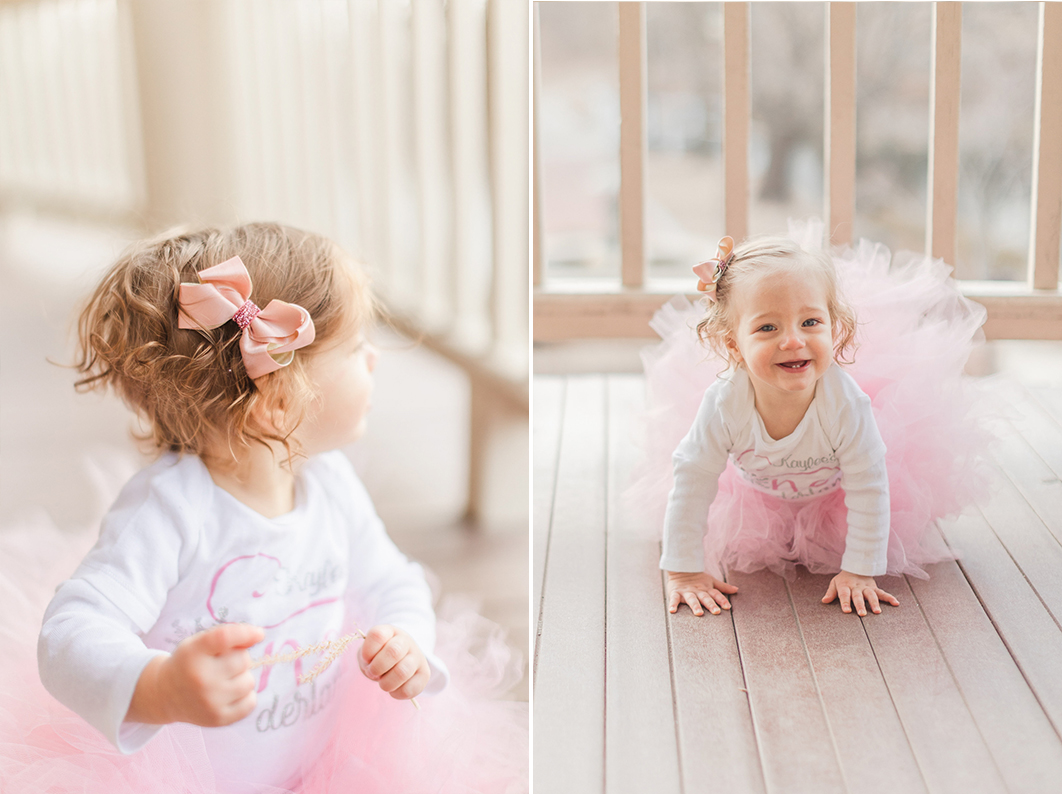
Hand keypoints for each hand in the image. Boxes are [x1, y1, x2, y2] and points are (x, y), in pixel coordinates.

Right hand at [128, 623, 263, 726]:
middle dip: (239, 658)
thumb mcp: (199, 643)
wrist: (165, 695)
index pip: (223, 638)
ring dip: (242, 677)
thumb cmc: (190, 663)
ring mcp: (210, 701)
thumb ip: (227, 635)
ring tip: (223, 680)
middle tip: (222, 664)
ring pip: (249, 681)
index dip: (245, 633)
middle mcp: (200, 678)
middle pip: (243, 659)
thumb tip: (258, 635)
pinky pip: (251, 702)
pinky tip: (228, 694)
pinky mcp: (218, 719)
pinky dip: (245, 696)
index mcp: (193, 653)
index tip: (259, 634)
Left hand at [359, 624, 430, 700]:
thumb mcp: (368, 653)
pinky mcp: (424, 674)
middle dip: (377, 668)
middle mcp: (406, 641)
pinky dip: (396, 693)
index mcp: (390, 631)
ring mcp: (418, 657)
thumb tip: (375, 673)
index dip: (367, 651)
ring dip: (386, 683)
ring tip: (383, 683)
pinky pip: (409, 689)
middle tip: (373, 673)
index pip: (377, 635)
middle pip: (393, 652)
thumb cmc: (378, 657)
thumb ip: (367, 659)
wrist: (398, 662)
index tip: (366, 659)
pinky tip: (394, 688)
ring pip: (402, 672)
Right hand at [666, 571, 738, 615]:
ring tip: (699, 613)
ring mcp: (686, 592)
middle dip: (710, 604)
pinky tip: (672, 611)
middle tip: (716, 611)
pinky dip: (673, 604)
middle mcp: (697, 591)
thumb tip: (736, 590)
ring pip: (692, 599)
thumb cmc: (698, 578)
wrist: (681, 568)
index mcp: (706, 589)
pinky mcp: (676, 592)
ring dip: (695, 605)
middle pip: (705, 598)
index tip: (727, 607)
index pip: (716, 594)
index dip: (722, 600)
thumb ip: (723, 587)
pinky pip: (674, 599)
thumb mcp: (711, 581)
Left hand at [822, 571, 898, 615]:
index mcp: (845, 586)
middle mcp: (856, 587)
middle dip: (860, 605)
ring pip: (871, 595)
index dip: (845, 603)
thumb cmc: (844, 579)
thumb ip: (830, 592)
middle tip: (862, 614)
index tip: (847, 611)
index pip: (844, 595)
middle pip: (858, 596)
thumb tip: (824, 601)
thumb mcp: (835, 583)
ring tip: (877, 611)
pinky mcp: (874, 588)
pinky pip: (882, 593)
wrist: (856, 567)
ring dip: (874, 603)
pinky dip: (889, 598)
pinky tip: (896, 603)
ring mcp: (866, 587)